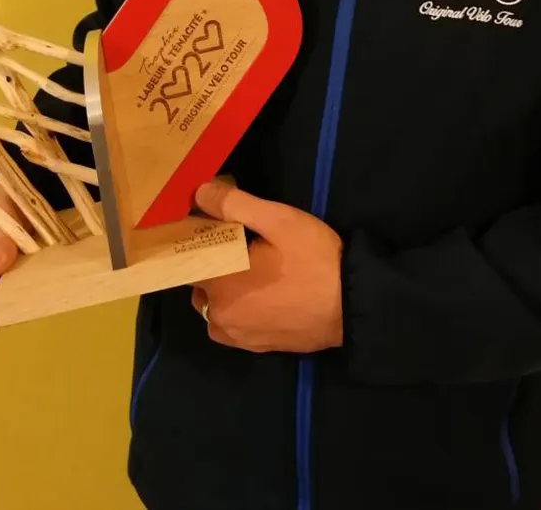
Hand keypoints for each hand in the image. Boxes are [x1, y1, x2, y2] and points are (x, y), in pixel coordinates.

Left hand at [190, 179, 343, 353]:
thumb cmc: (315, 260)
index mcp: (219, 283)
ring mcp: (238, 336)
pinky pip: (232, 326)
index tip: (213, 226)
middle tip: (238, 245)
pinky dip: (237, 310)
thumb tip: (199, 192)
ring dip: (222, 289)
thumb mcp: (279, 220)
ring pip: (213, 307)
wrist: (354, 305)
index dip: (197, 240)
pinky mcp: (257, 348)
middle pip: (198, 283)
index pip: (187, 259)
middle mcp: (219, 315)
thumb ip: (234, 205)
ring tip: (250, 270)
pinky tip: (259, 295)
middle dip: (211, 264)